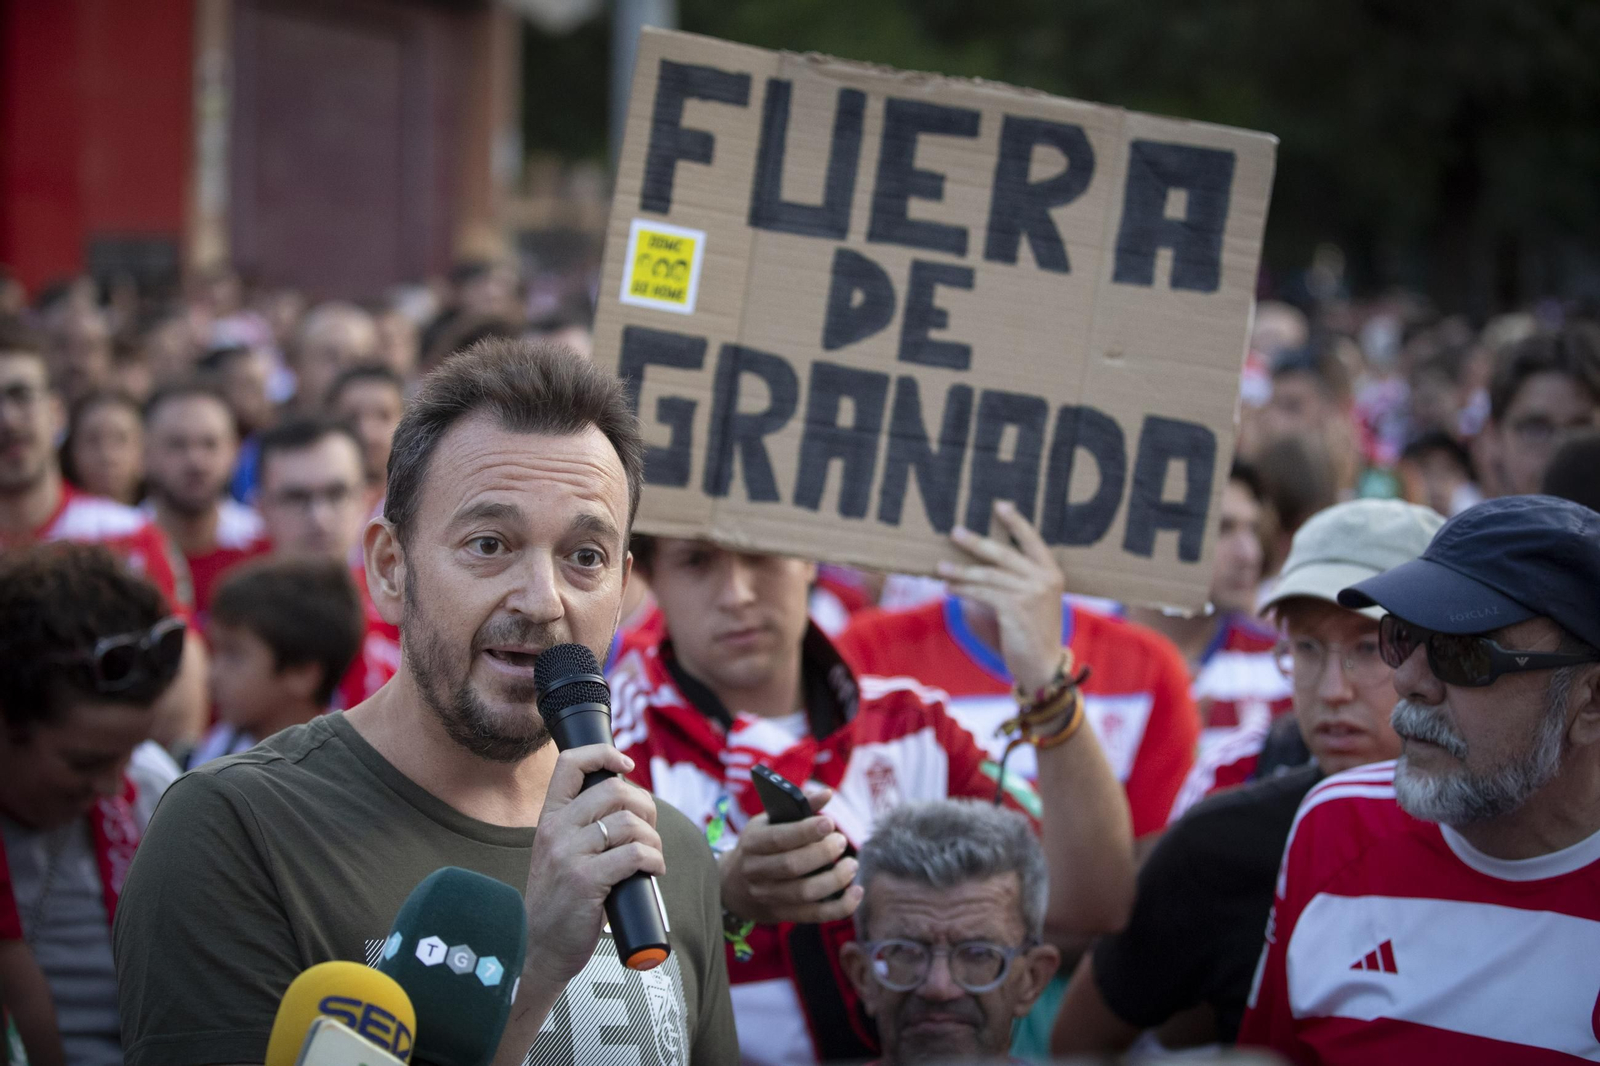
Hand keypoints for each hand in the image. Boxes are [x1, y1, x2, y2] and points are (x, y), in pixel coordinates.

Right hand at [521, 744, 664, 985]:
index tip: (627, 764)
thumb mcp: (559, 853)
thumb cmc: (559, 901)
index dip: (604, 754)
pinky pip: (635, 855)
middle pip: (614, 790)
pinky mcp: (586, 881)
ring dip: (652, 838)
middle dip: (644, 806)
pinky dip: (654, 860)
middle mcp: (556, 830)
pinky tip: (653, 871)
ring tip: (651, 857)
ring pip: (628, 822)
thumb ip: (583, 828)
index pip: (570, 764)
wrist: (538, 948)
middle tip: (648, 830)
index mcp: (549, 818)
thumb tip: (631, 804)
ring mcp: (569, 855)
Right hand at [719, 787, 862, 924]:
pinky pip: (814, 915)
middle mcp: (756, 871)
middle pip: (792, 866)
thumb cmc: (760, 845)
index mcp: (752, 843)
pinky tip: (855, 892)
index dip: (805, 831)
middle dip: (823, 853)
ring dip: (835, 880)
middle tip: (841, 841)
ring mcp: (768, 896)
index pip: (778, 838)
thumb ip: (798, 806)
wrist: (731, 884)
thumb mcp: (768, 822)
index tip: (830, 823)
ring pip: (804, 893)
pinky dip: (840, 906)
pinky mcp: (782, 914)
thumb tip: (827, 794)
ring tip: (851, 865)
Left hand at [938, 501, 1067, 693]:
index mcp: (1051, 573)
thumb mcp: (1030, 602)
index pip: (1032, 540)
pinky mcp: (1015, 609)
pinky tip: (948, 588)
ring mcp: (1031, 593)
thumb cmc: (1032, 634)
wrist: (1044, 666)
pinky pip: (982, 594)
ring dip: (960, 570)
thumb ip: (1011, 582)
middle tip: (955, 532)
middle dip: (975, 542)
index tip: (1000, 505)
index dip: (1016, 522)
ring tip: (940, 567)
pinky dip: (962, 590)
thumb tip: (976, 565)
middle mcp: (1044, 579)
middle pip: (1003, 553)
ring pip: (987, 575)